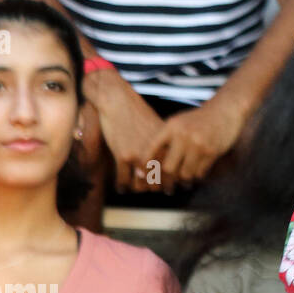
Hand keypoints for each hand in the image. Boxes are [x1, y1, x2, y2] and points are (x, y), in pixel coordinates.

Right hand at [85, 70, 166, 192]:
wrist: (119, 102)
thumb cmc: (138, 114)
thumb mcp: (158, 129)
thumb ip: (165, 146)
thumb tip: (173, 161)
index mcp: (168, 145)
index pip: (175, 171)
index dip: (174, 181)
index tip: (172, 186)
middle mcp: (157, 152)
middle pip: (160, 181)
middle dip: (157, 188)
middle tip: (154, 190)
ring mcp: (140, 155)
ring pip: (142, 185)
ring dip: (139, 189)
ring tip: (137, 189)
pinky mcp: (123, 156)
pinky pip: (124, 180)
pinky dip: (123, 187)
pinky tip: (122, 188)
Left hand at [145, 99, 245, 191]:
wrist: (225, 109)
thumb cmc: (198, 120)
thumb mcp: (178, 123)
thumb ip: (164, 139)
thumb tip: (146, 165)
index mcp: (171, 126)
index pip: (151, 150)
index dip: (145, 166)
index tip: (144, 175)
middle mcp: (183, 135)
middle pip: (168, 168)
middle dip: (168, 179)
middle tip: (167, 187)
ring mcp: (198, 144)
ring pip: (185, 174)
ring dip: (184, 179)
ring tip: (183, 181)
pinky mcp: (212, 151)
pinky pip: (200, 172)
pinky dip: (197, 175)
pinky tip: (197, 172)